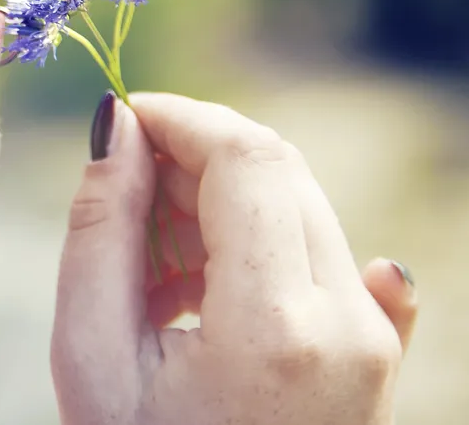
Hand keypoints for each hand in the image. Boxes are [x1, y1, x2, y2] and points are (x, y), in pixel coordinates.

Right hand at [51, 92, 417, 424]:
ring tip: (148, 260)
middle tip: (121, 189)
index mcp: (275, 327)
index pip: (246, 159)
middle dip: (193, 153)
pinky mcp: (377, 344)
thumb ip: (99, 227)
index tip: (122, 114)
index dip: (180, 116)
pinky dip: (253, 235)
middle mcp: (347, 320)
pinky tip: (196, 283)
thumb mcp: (91, 353)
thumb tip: (115, 123)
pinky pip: (322, 249)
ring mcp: (373, 335)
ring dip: (218, 197)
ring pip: (298, 201)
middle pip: (278, 170)